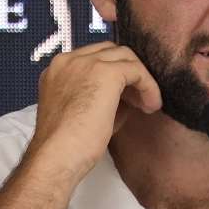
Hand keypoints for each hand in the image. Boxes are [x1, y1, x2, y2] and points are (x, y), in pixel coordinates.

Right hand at [27, 41, 161, 178]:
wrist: (57, 157)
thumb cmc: (66, 146)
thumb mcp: (80, 114)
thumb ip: (99, 98)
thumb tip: (127, 97)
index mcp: (57, 70)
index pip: (93, 58)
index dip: (113, 74)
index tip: (125, 97)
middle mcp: (67, 60)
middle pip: (109, 51)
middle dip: (127, 72)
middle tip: (138, 100)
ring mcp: (85, 63)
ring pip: (124, 56)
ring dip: (140, 78)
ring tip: (147, 105)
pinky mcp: (105, 72)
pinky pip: (136, 70)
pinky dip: (148, 86)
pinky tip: (151, 106)